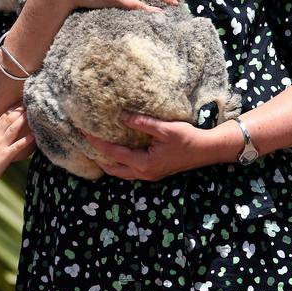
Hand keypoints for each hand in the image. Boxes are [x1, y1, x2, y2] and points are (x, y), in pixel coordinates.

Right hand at [0, 106, 34, 183]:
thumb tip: (1, 133)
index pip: (3, 117)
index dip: (12, 108)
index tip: (20, 101)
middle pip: (9, 119)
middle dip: (19, 110)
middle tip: (29, 102)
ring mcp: (1, 145)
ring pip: (13, 129)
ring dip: (23, 119)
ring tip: (32, 112)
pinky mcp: (5, 155)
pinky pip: (17, 146)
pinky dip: (26, 140)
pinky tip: (34, 135)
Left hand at [82, 113, 211, 180]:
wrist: (206, 150)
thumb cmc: (187, 138)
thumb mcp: (164, 129)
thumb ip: (142, 123)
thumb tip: (122, 116)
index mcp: (144, 164)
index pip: (113, 154)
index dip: (97, 142)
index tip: (85, 131)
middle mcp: (144, 173)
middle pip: (113, 169)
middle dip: (98, 156)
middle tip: (86, 141)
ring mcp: (149, 174)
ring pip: (121, 172)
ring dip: (108, 161)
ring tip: (97, 147)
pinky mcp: (154, 171)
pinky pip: (130, 170)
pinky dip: (120, 162)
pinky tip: (118, 151)